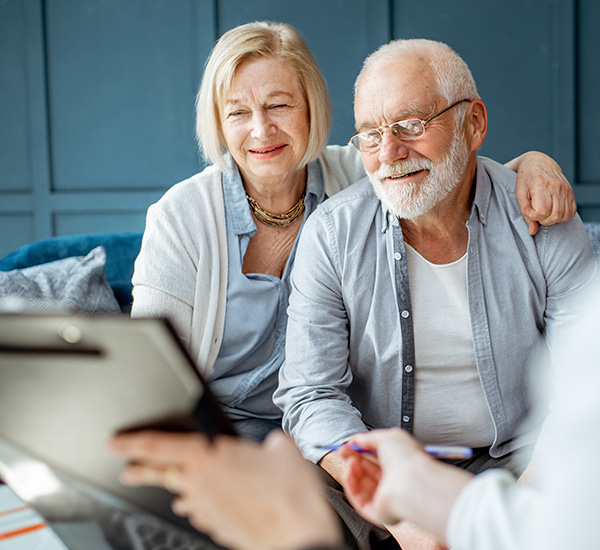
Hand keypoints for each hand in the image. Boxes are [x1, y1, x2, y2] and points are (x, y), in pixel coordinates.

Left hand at [110, 430, 341, 549]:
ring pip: (181, 493)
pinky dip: (197, 503)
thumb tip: (272, 445)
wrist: (298, 534)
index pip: (160, 446)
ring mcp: (207, 509)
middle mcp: (201, 484)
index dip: (133, 443)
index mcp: (209, 458)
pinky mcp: (217, 526)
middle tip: (128, 472)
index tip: (115, 444)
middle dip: (141, 471)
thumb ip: (271, 443)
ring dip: (174, 488)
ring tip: (171, 487)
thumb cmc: (289, 494)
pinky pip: (199, 510)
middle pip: (161, 474)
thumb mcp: (284, 450)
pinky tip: (202, 503)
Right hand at [339, 429, 471, 545]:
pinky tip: (348, 475)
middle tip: (345, 452)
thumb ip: (368, 438)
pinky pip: (359, 500)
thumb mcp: (388, 437)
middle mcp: (395, 481)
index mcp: (401, 463)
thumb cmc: (407, 460)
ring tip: (350, 462)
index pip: (378, 457)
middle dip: (355, 460)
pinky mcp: (379, 512)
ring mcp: (387, 498)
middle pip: (369, 471)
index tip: (350, 445)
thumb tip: (355, 440)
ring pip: (362, 486)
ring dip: (352, 471)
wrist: (412, 483)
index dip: (362, 450)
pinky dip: (350, 487)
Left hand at [509, 151, 576, 235]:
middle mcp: (556, 187)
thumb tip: (532, 232)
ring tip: (543, 213)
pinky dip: (562, 216)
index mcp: (540, 185)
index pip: (542, 211)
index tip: (528, 211)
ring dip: (552, 219)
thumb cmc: (525, 180)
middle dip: (543, 221)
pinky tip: (552, 211)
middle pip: (555, 216)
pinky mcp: (570, 192)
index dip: (533, 216)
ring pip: (564, 215)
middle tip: (536, 214)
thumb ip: (525, 214)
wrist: (538, 163)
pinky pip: (571, 211)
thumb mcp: (519, 195)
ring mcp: (565, 189)